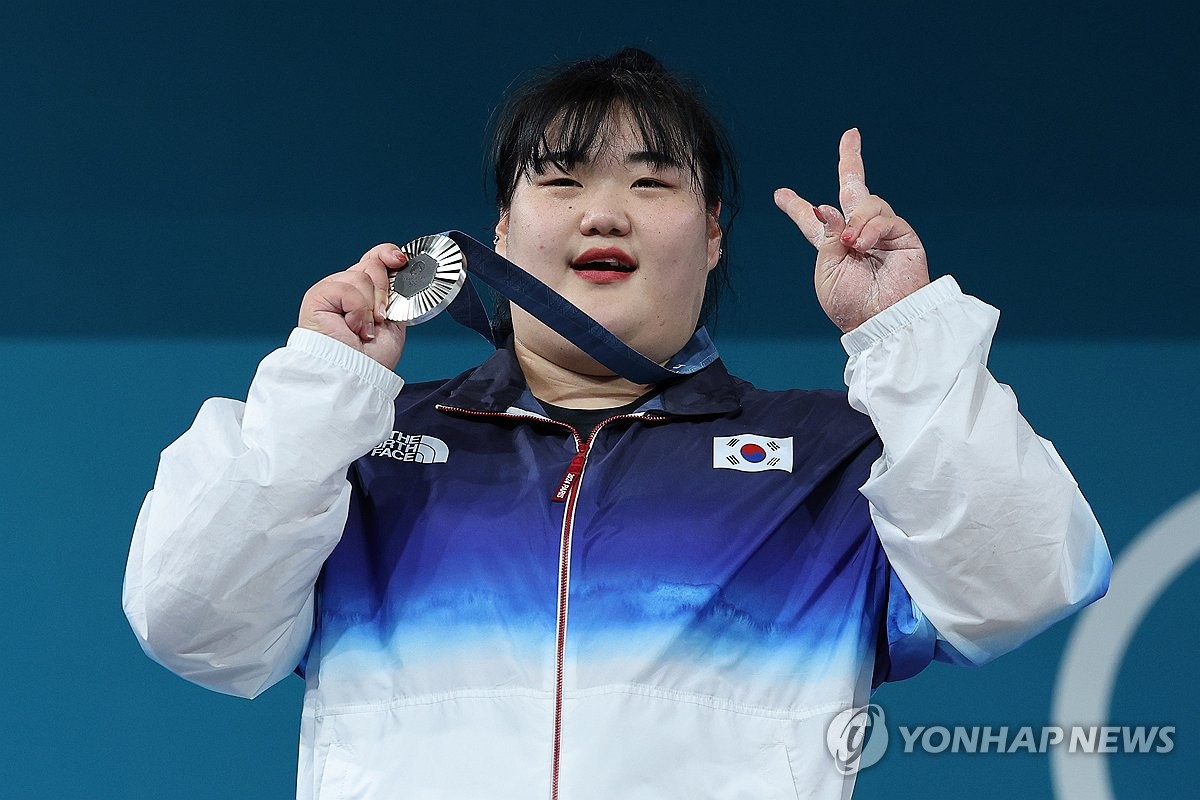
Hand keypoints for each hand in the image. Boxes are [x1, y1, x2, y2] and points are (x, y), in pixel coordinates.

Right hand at [298, 244, 408, 369]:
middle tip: (381, 317)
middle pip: (371, 263)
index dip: (388, 254)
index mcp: (364, 292)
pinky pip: (347, 288)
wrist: (355, 375)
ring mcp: (331, 290)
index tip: (401, 260)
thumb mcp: (395, 320)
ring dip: (370, 306)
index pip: (375, 258)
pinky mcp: (318, 295)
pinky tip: (353, 327)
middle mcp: (347, 288)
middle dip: (383, 291)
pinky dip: (357, 310)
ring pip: (361, 275)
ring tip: (364, 328)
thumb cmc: (372, 358)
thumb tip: (401, 272)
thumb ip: (396, 295)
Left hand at [774, 128, 929, 332]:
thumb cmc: (851, 305)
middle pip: (852, 189)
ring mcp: (880, 232)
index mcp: (832, 246)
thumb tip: (828, 205)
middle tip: (850, 135)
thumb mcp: (827, 270)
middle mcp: (856, 234)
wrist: (881, 321)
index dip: (796, 206)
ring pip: (867, 202)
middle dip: (851, 160)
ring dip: (856, 219)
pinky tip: (862, 245)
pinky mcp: (902, 235)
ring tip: (852, 244)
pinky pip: (883, 217)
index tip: (780, 194)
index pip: (814, 219)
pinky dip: (869, 228)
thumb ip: (825, 236)